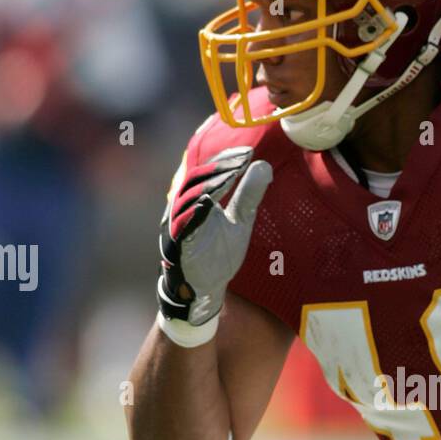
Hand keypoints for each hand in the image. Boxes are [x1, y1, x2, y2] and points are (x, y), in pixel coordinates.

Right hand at [157, 147, 271, 325]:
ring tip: (231, 173)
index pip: (209, 172)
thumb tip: (265, 165)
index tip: (248, 152)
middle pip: (197, 179)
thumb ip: (248, 195)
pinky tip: (207, 200)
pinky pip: (181, 224)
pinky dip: (192, 211)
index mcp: (197, 199)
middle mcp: (183, 207)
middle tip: (243, 158)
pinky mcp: (175, 244)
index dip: (226, 159)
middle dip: (220, 167)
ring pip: (187, 198)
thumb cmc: (219, 253)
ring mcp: (177, 224)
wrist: (204, 287)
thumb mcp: (240, 221)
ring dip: (209, 184)